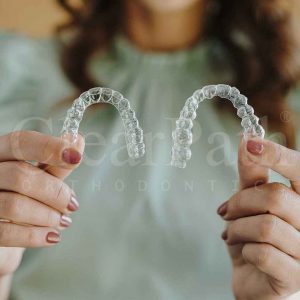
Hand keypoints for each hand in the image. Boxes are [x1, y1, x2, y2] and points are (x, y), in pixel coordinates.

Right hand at [0, 130, 83, 275]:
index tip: (76, 157)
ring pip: (14, 205)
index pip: (20, 142)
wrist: (4, 234)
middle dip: (54, 192)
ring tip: (63, 221)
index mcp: (1, 154)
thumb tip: (78, 140)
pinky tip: (52, 236)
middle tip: (73, 205)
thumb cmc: (25, 198)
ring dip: (48, 215)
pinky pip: (6, 233)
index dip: (49, 148)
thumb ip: (57, 163)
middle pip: (19, 175)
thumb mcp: (41, 178)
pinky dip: (35, 236)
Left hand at [218, 137, 299, 299]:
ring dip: (237, 229)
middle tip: (225, 212)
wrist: (253, 277)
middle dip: (240, 202)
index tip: (250, 143)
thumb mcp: (249, 202)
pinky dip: (244, 250)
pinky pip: (263, 253)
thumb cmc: (253, 236)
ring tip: (231, 234)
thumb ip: (251, 173)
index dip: (276, 155)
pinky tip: (245, 253)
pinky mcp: (297, 277)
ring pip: (265, 225)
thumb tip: (247, 139)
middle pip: (274, 196)